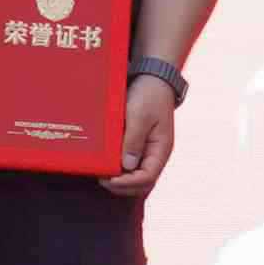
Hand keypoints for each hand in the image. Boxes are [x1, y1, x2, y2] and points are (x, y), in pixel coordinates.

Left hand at [101, 73, 180, 196]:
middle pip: (142, 183)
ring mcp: (148, 151)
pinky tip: (106, 164)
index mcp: (161, 149)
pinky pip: (130, 164)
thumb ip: (133, 140)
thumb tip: (126, 166)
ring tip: (102, 174)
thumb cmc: (149, 95)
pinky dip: (119, 169)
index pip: (147, 177)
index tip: (109, 179)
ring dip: (120, 179)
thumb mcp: (139, 116)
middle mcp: (156, 154)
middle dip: (122, 186)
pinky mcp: (139, 145)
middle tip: (102, 179)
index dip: (128, 183)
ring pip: (135, 176)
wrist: (153, 79)